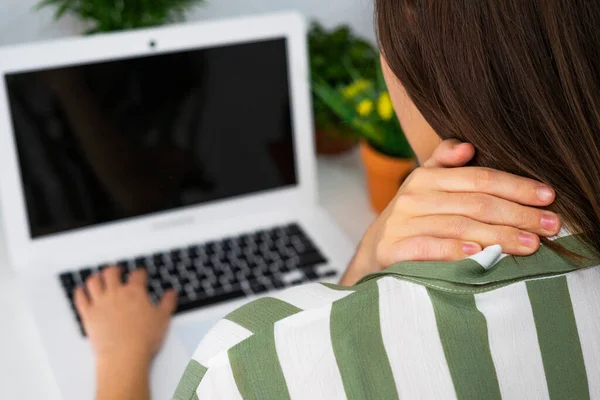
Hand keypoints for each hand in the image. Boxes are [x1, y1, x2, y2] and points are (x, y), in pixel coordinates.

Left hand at [74, 267, 176, 366]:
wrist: (124, 355)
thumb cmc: (143, 338)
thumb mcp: (163, 319)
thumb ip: (167, 303)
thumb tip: (171, 293)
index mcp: (135, 292)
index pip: (137, 275)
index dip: (140, 272)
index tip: (141, 273)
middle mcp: (116, 294)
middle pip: (111, 273)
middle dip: (115, 269)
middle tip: (117, 270)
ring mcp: (100, 303)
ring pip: (94, 282)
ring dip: (96, 277)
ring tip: (98, 277)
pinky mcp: (88, 315)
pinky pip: (81, 299)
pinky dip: (80, 292)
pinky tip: (81, 291)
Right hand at [341, 139, 560, 285]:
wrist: (375, 249)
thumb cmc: (413, 217)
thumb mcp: (425, 185)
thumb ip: (444, 162)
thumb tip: (467, 146)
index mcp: (426, 177)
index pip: (478, 178)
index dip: (515, 186)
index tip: (548, 196)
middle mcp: (413, 196)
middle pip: (475, 203)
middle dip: (517, 214)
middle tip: (551, 225)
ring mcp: (402, 223)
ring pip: (459, 226)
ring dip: (499, 236)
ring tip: (530, 245)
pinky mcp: (393, 249)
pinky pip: (429, 248)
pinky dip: (456, 251)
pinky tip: (482, 255)